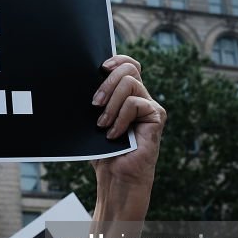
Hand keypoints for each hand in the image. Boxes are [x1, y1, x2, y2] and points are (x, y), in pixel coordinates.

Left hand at [91, 55, 164, 213]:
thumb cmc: (103, 151)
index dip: (116, 59)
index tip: (100, 69)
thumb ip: (96, 99)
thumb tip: (81, 78)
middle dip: (107, 82)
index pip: (128, 64)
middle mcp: (141, 96)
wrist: (115, 177)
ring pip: (130, 82)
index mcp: (127, 95)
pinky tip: (114, 134)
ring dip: (111, 103)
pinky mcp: (156, 117)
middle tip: (94, 104)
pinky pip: (135, 103)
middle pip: (129, 68)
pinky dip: (120, 118)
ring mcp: (150, 106)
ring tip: (102, 124)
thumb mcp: (93, 119)